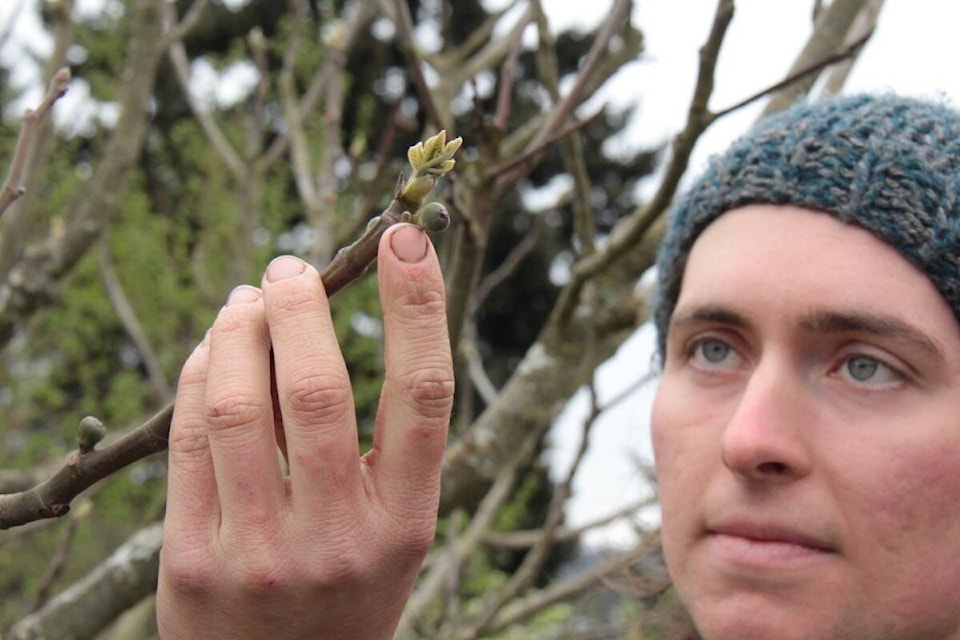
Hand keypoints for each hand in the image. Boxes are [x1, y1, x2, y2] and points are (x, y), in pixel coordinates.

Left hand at [156, 224, 453, 638]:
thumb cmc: (348, 587)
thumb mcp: (391, 529)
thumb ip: (380, 445)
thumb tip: (323, 326)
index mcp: (406, 521)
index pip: (424, 394)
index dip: (418, 306)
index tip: (407, 238)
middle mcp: (338, 536)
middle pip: (317, 389)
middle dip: (300, 306)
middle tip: (291, 267)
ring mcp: (260, 552)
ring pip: (240, 406)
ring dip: (239, 331)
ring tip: (246, 300)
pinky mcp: (191, 562)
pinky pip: (188, 441)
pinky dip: (197, 375)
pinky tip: (210, 350)